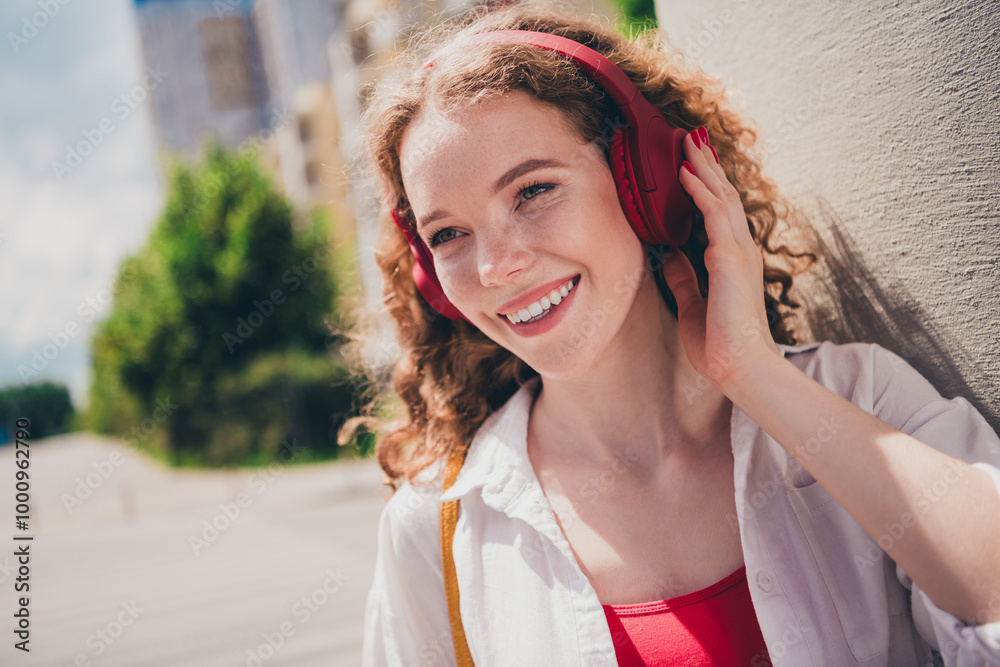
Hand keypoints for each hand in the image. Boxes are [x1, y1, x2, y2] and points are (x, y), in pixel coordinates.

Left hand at [663, 127, 780, 390]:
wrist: (740, 367)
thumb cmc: (719, 344)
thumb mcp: (694, 304)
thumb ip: (685, 278)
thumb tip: (671, 257)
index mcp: (733, 261)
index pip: (720, 213)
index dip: (707, 186)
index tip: (693, 164)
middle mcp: (740, 250)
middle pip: (723, 196)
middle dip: (707, 165)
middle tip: (692, 137)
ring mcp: (738, 252)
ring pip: (721, 197)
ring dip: (703, 167)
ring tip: (687, 141)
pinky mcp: (730, 258)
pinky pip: (714, 214)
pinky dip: (699, 190)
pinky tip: (684, 172)